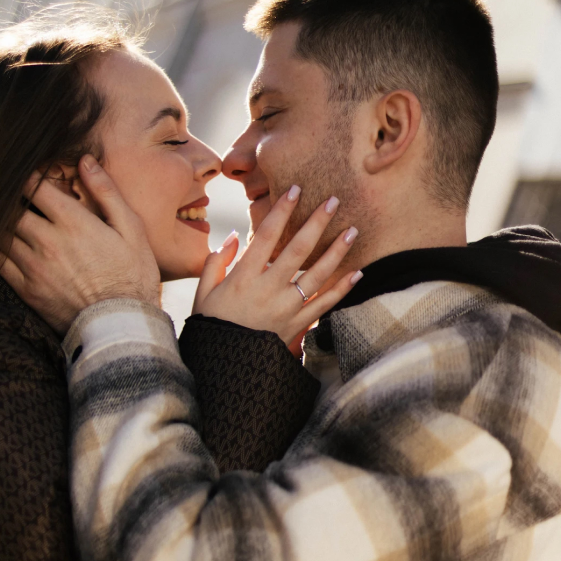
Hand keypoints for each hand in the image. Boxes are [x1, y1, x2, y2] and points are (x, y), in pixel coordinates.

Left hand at [0, 155, 160, 333]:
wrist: (121, 326)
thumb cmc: (133, 276)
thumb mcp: (131, 229)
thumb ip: (107, 193)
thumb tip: (86, 161)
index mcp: (73, 222)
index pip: (34, 187)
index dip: (28, 176)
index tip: (30, 176)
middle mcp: (48, 241)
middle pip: (12, 208)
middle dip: (11, 198)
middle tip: (12, 195)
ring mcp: (34, 266)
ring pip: (0, 233)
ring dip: (0, 222)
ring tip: (2, 216)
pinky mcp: (26, 289)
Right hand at [193, 187, 361, 344]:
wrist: (225, 370)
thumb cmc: (213, 327)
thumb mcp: (203, 294)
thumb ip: (216, 263)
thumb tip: (234, 237)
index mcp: (243, 277)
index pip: (267, 236)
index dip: (282, 211)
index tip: (295, 190)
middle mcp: (267, 289)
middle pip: (298, 249)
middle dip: (317, 222)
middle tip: (334, 201)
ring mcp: (286, 308)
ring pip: (317, 274)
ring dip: (337, 251)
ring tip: (353, 230)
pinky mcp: (297, 325)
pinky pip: (324, 304)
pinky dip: (342, 289)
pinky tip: (357, 273)